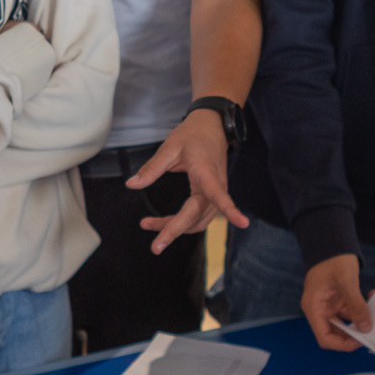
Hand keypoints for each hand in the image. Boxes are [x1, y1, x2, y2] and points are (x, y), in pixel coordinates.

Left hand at [130, 109, 250, 252]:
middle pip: (197, 217)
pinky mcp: (211, 197)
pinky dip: (180, 222)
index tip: (243, 223)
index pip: (219, 194)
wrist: (211, 127)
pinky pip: (196, 216)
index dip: (230, 209)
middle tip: (155, 248)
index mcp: (207, 172)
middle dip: (175, 231)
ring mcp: (215, 193)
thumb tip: (132, 185)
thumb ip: (152, 168)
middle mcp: (215, 186)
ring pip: (196, 221)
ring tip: (147, 224)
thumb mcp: (170, 147)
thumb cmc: (192, 135)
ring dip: (174, 228)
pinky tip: (161, 222)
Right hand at [302, 254, 368, 350]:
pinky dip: (361, 308)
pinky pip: (351, 310)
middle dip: (354, 333)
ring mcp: (329, 304)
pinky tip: (371, 298)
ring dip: (360, 319)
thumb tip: (366, 327)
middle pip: (335, 333)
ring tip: (374, 313)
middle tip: (371, 330)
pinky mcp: (338, 298)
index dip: (342, 344)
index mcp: (314, 308)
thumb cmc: (332, 258)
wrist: (332, 241)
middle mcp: (320, 309)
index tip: (360, 341)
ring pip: (346, 322)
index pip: (325, 337)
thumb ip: (356, 306)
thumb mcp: (346, 282)